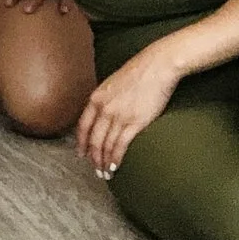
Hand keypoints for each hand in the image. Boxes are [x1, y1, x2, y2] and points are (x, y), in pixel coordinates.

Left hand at [76, 47, 181, 177]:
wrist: (157, 66)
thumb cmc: (139, 73)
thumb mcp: (113, 84)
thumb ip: (105, 99)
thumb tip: (103, 113)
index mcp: (96, 98)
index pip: (83, 126)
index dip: (81, 143)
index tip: (81, 154)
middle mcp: (104, 108)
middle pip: (93, 139)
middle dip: (92, 158)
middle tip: (95, 170)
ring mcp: (118, 116)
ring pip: (105, 145)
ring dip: (103, 162)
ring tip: (105, 173)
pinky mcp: (135, 121)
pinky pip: (120, 145)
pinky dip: (115, 158)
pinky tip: (115, 166)